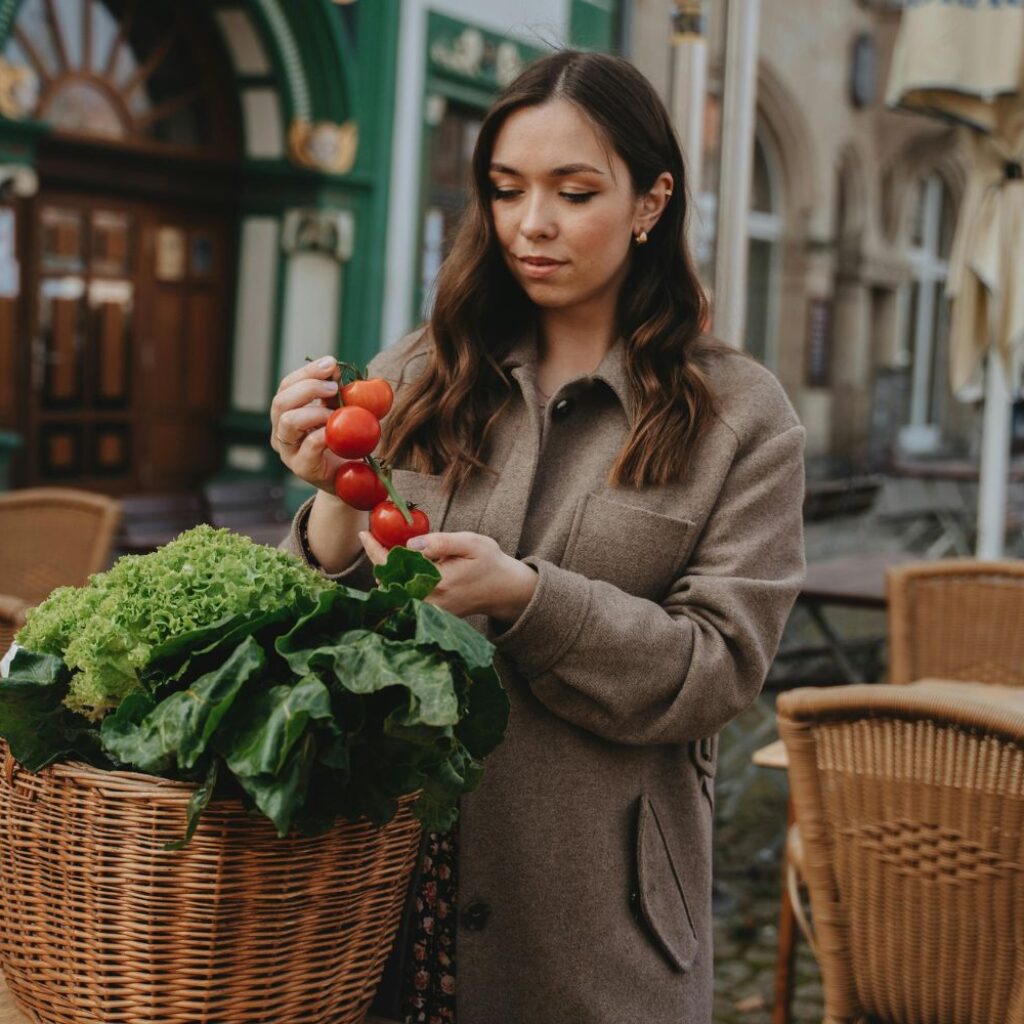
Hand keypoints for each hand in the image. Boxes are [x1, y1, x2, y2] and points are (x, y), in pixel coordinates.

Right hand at [270, 356, 342, 493]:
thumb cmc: (343, 444)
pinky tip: (338, 430)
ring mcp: (289, 452)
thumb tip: (334, 367)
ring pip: (287, 422)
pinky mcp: (303, 468)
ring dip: (314, 411)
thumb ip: (334, 394)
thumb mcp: (339, 413)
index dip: (307, 372)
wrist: (351, 480)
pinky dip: (324, 433)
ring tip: (335, 413)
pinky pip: (309, 445)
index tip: (331, 363)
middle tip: (333, 387)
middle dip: (308, 387)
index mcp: (287, 414)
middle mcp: (281, 432)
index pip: (286, 386)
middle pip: (281, 402)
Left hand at [359, 530, 537, 621]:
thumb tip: (411, 544)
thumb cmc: (488, 562)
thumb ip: (441, 542)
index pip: (395, 568)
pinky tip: (400, 565)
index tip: (365, 534)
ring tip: (384, 548)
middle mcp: (430, 601)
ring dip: (385, 571)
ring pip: (393, 592)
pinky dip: (396, 581)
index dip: (376, 551)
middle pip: (388, 583)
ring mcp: (429, 611)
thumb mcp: (471, 543)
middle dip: (377, 560)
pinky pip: (404, 598)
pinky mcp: (430, 614)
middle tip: (373, 538)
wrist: (503, 590)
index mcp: (437, 582)